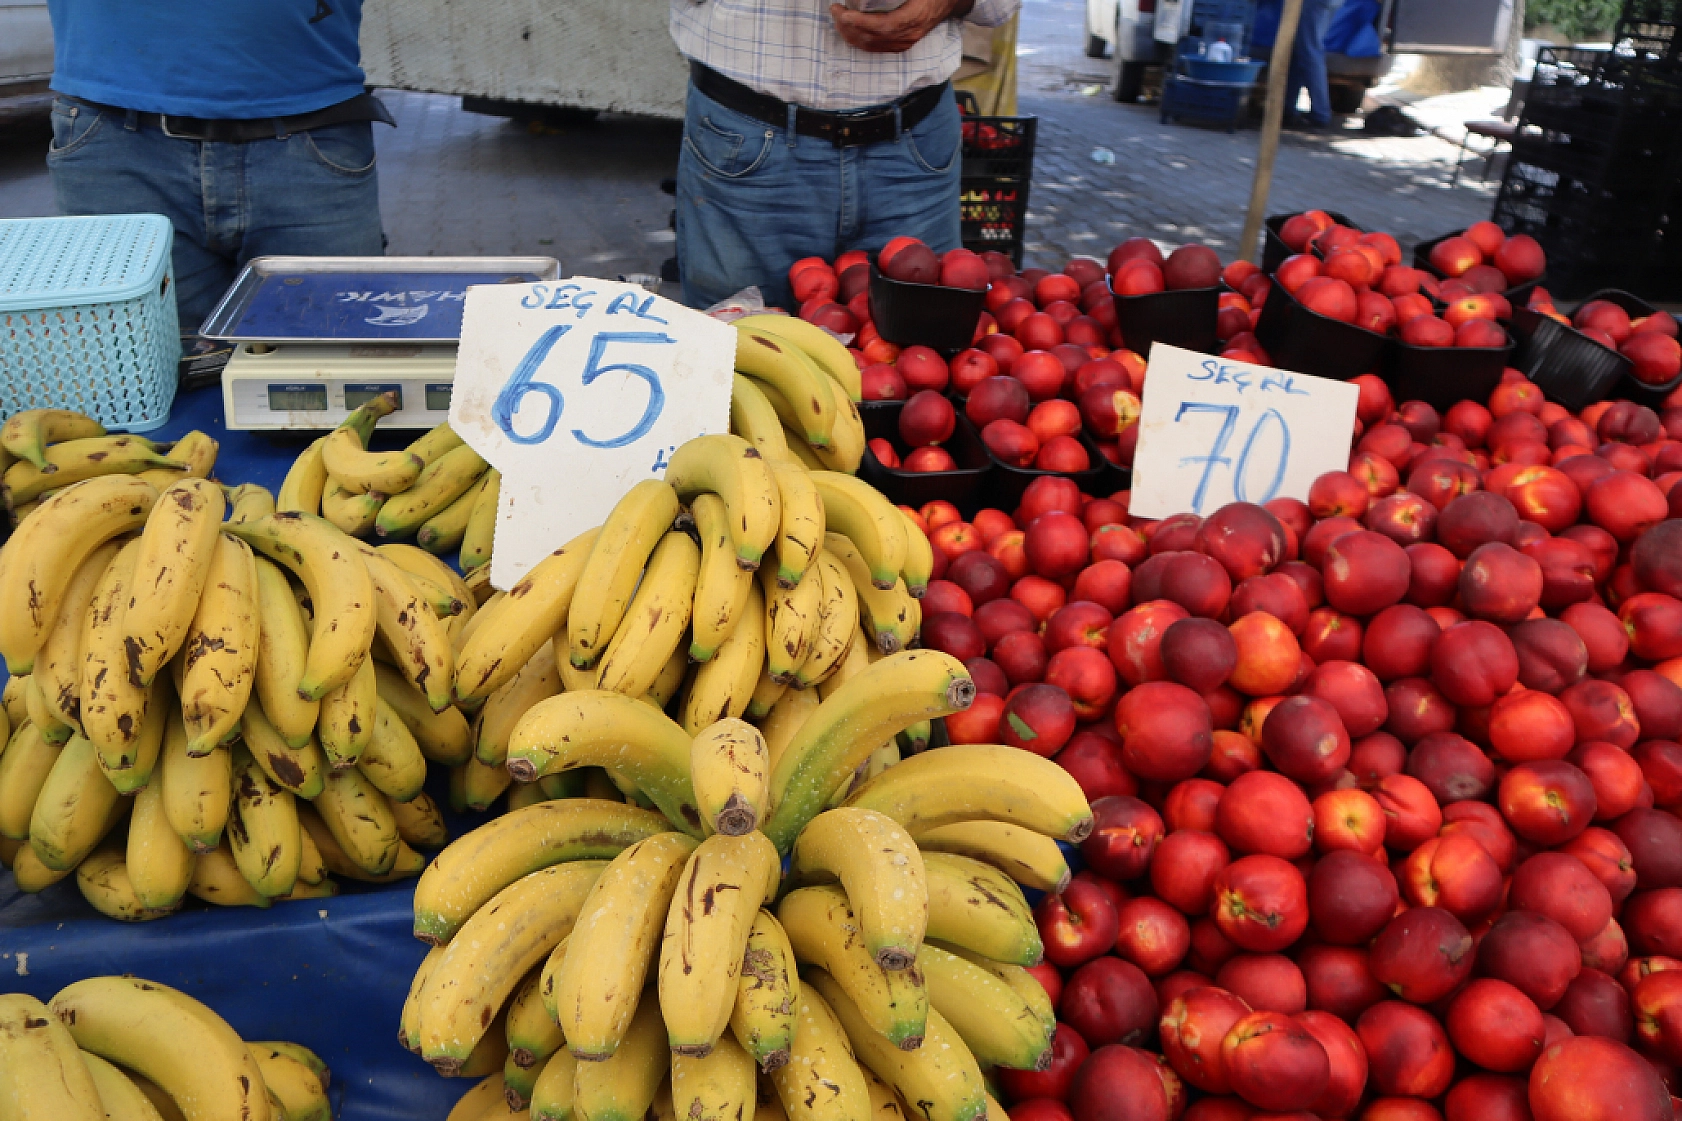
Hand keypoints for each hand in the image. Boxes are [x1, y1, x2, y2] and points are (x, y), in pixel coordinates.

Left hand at [830, 0, 973, 52]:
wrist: (949, 2)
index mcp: (914, 17)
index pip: (882, 25)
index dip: (861, 22)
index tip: (844, 13)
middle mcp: (909, 34)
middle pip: (873, 37)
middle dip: (849, 26)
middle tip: (835, 11)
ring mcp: (905, 42)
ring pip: (873, 44)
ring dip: (851, 34)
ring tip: (838, 20)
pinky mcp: (902, 44)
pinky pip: (877, 47)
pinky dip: (860, 40)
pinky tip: (850, 31)